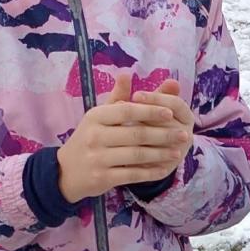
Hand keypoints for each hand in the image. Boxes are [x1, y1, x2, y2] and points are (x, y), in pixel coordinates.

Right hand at [57, 73, 194, 202]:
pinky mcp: (102, 177)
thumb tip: (127, 73)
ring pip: (136, 155)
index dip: (150, 110)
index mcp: (96, 117)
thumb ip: (117, 98)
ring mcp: (98, 158)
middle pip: (136, 133)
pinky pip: (132, 174)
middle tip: (184, 135)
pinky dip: (150, 172)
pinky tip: (163, 169)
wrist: (65, 172)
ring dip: (160, 154)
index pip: (127, 110)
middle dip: (163, 134)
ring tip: (177, 152)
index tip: (171, 112)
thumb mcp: (98, 117)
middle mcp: (95, 136)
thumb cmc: (88, 139)